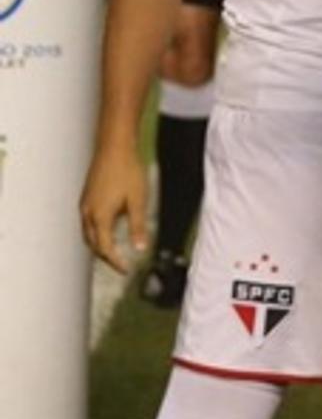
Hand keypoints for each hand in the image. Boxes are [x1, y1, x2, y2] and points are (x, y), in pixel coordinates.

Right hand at [80, 144, 148, 273]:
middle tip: (121, 265)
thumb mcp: (138, 201)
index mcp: (100, 216)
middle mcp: (88, 213)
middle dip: (106, 257)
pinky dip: (97, 233)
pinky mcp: (87, 197)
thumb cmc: (128, 171)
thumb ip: (138, 226)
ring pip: (88, 234)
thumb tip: (140, 248)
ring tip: (115, 253)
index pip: (105, 248)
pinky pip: (88, 223)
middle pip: (93, 244)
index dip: (115, 262)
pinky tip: (109, 230)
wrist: (114, 147)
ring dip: (100, 246)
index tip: (126, 270)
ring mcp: (85, 204)